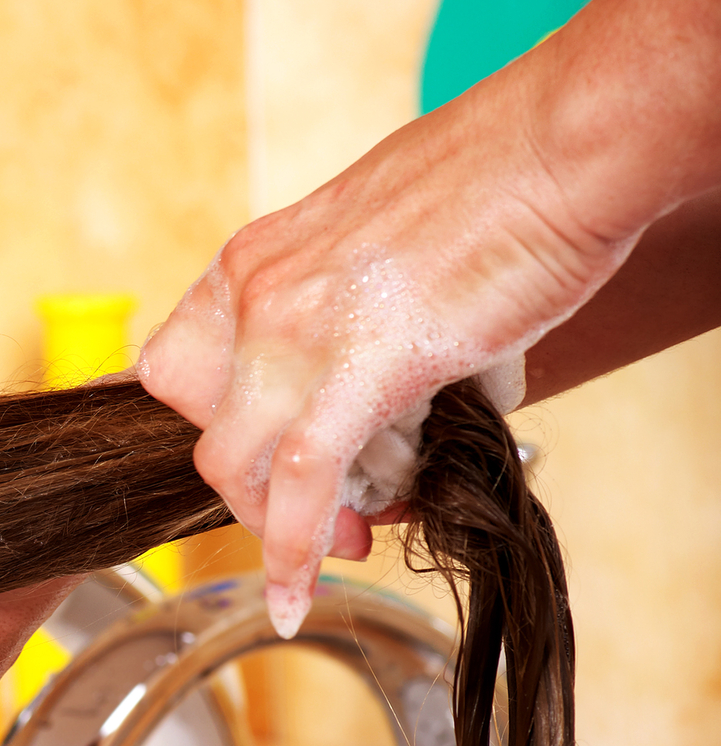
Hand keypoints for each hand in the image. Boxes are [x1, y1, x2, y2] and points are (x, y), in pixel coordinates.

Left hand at [142, 0, 720, 637]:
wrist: (566, 146)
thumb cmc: (501, 187)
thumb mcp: (384, 256)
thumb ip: (359, 332)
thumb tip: (392, 416)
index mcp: (255, 260)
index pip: (178, 372)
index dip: (217, 431)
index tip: (264, 464)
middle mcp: (256, 290)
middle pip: (200, 428)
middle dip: (250, 491)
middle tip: (318, 514)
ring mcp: (296, 327)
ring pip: (237, 466)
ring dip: (282, 528)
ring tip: (344, 545)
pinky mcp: (357, 366)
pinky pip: (301, 483)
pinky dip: (292, 555)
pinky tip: (295, 599)